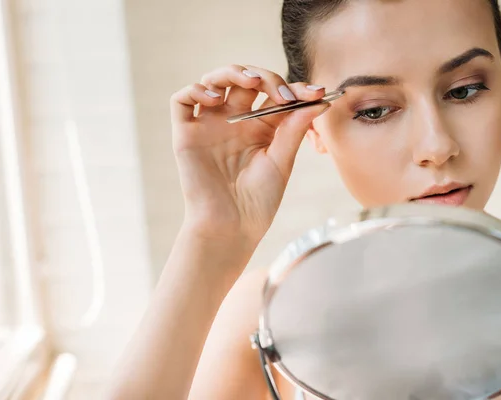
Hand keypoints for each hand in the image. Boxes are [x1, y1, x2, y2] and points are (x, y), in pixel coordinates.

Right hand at [170, 64, 328, 245]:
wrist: (231, 226)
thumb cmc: (259, 201)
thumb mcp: (282, 161)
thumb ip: (294, 128)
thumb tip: (317, 100)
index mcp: (260, 128)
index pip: (274, 95)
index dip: (294, 89)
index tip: (316, 93)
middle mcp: (234, 122)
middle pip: (245, 80)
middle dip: (265, 77)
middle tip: (282, 93)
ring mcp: (210, 125)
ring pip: (214, 81)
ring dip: (232, 72)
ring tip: (250, 82)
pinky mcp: (186, 133)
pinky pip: (182, 100)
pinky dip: (196, 89)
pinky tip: (215, 99)